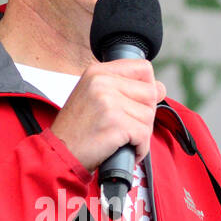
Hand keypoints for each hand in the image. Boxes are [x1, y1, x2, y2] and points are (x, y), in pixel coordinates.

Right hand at [50, 59, 165, 172]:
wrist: (59, 153)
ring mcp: (108, 102)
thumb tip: (161, 88)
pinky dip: (139, 148)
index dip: (147, 87)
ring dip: (140, 134)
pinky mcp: (115, 123)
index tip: (133, 103)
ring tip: (120, 138)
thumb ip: (123, 87)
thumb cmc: (77, 129)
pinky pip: (144, 135)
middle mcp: (102, 82)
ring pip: (149, 116)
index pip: (143, 68)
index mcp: (97, 72)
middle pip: (151, 93)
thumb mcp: (91, 95)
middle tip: (124, 126)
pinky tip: (124, 149)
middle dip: (143, 114)